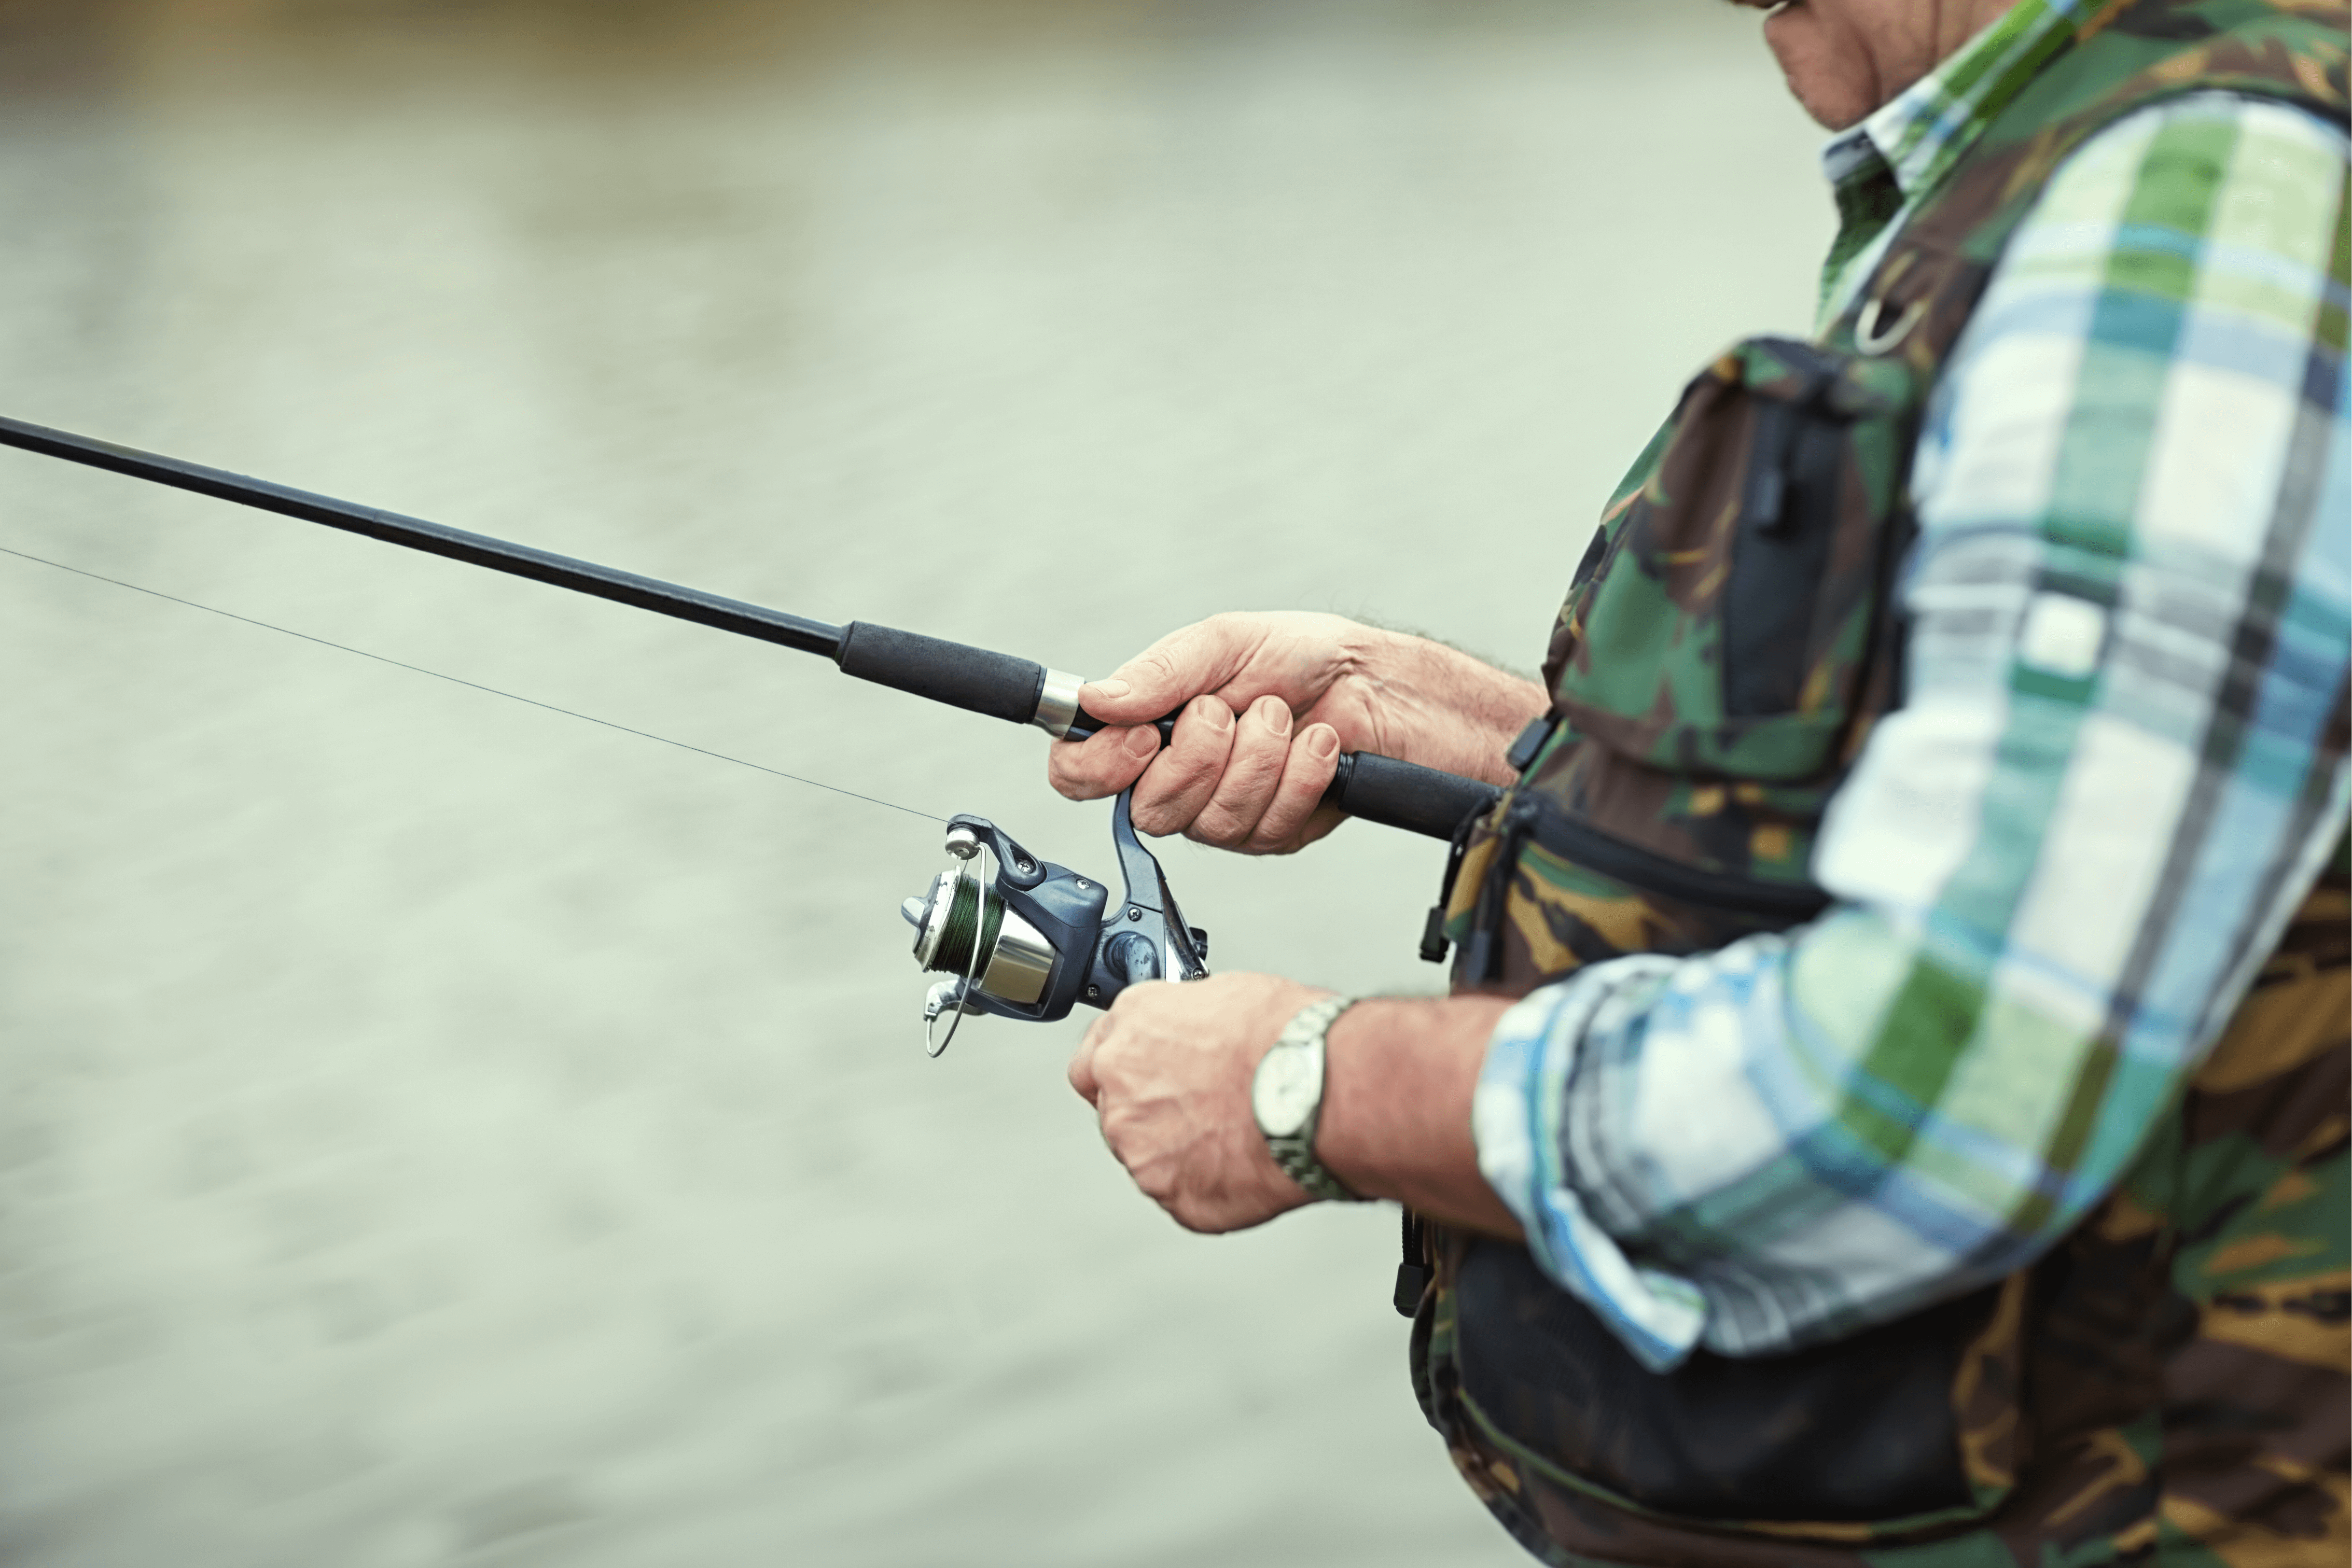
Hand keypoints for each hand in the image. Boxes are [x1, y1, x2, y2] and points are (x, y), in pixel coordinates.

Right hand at [1048, 613, 1376, 854]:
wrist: (1376, 684)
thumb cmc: (1298, 655)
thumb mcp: (1222, 642)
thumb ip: (1158, 673)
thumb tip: (1095, 698)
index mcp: (1144, 728)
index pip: (1079, 772)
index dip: (1101, 766)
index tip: (1144, 736)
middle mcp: (1174, 778)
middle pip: (1148, 809)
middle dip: (1200, 756)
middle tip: (1230, 711)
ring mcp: (1220, 812)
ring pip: (1212, 821)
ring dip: (1258, 758)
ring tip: (1281, 715)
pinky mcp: (1269, 834)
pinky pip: (1266, 827)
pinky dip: (1299, 775)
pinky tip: (1315, 745)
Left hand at [1067, 973, 1329, 1232]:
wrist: (1319, 1092)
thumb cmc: (1287, 1037)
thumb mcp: (1228, 995)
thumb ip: (1189, 1023)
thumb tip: (1197, 1034)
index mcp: (1129, 1030)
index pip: (1094, 1059)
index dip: (1129, 1069)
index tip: (1152, 1076)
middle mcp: (1119, 1091)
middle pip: (1119, 1111)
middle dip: (1156, 1112)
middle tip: (1209, 1108)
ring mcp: (1142, 1151)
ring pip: (1150, 1156)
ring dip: (1183, 1150)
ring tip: (1241, 1133)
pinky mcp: (1175, 1198)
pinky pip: (1185, 1194)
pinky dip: (1212, 1185)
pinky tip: (1249, 1162)